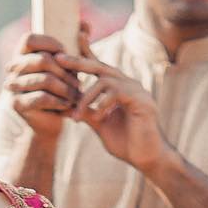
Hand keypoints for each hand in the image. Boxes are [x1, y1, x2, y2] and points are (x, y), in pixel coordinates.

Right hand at [5, 32, 80, 139]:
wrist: (48, 122)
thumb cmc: (59, 89)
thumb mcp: (68, 66)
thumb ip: (76, 44)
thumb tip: (85, 24)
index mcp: (22, 54)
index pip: (29, 39)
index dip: (50, 43)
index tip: (66, 53)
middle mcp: (13, 69)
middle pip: (42, 60)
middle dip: (66, 71)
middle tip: (79, 82)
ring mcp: (13, 87)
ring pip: (45, 80)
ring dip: (66, 88)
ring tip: (77, 95)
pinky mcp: (18, 104)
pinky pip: (42, 98)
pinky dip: (60, 101)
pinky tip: (69, 105)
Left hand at [57, 38, 168, 174]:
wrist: (147, 159)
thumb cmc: (126, 143)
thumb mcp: (99, 124)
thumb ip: (85, 112)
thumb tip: (62, 106)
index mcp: (118, 88)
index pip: (99, 67)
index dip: (84, 53)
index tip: (64, 48)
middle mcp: (128, 84)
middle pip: (100, 66)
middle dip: (78, 62)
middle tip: (59, 59)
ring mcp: (137, 90)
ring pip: (105, 80)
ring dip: (87, 97)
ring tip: (77, 114)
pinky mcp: (142, 100)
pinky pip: (117, 93)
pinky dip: (102, 104)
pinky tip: (97, 117)